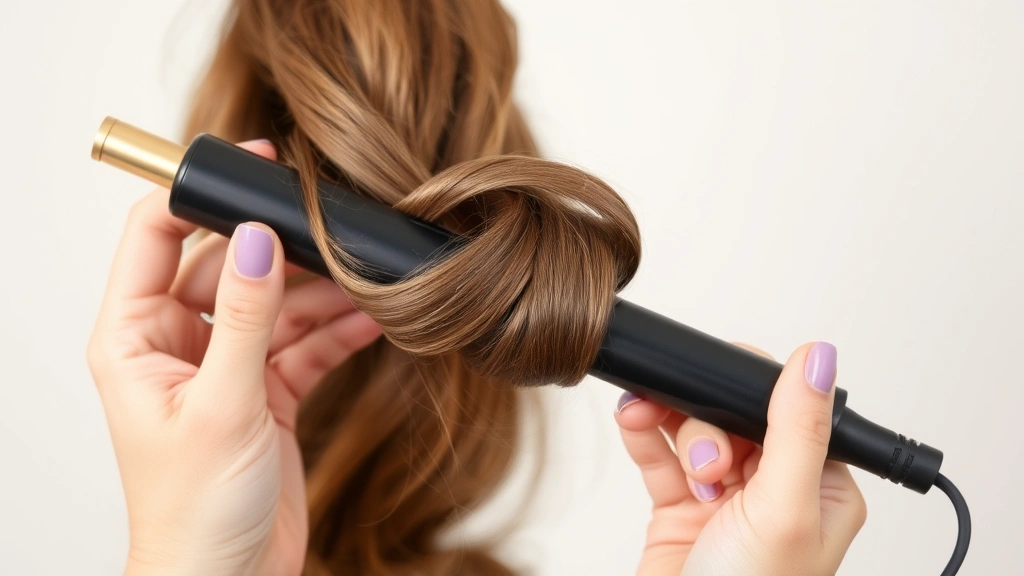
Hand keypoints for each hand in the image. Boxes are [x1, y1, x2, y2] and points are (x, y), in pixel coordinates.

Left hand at [87, 141, 381, 575]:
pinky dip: (338, 331)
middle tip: (334, 232)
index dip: (201, 196)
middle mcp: (177, 344)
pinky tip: (372, 318)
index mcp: (134, 338)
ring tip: (368, 281)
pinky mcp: (269, 392)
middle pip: (230, 266)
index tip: (255, 169)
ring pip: (277, 305)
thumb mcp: (222, 402)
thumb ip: (244, 316)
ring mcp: (227, 366)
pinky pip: (305, 344)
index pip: (155, 237)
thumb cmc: (193, 511)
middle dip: (284, 253)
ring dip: (322, 295)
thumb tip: (256, 238)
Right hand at [616, 342, 866, 575]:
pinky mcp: (679, 507)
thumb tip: (819, 357)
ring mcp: (724, 499)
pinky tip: (634, 420)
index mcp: (821, 490)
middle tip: (707, 462)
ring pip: (695, 426)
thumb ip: (796, 431)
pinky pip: (659, 451)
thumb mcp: (781, 511)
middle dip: (709, 421)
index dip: (759, 392)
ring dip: (673, 422)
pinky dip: (644, 432)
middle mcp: (775, 491)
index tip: (729, 388)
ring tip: (669, 449)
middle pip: (737, 414)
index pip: (795, 410)